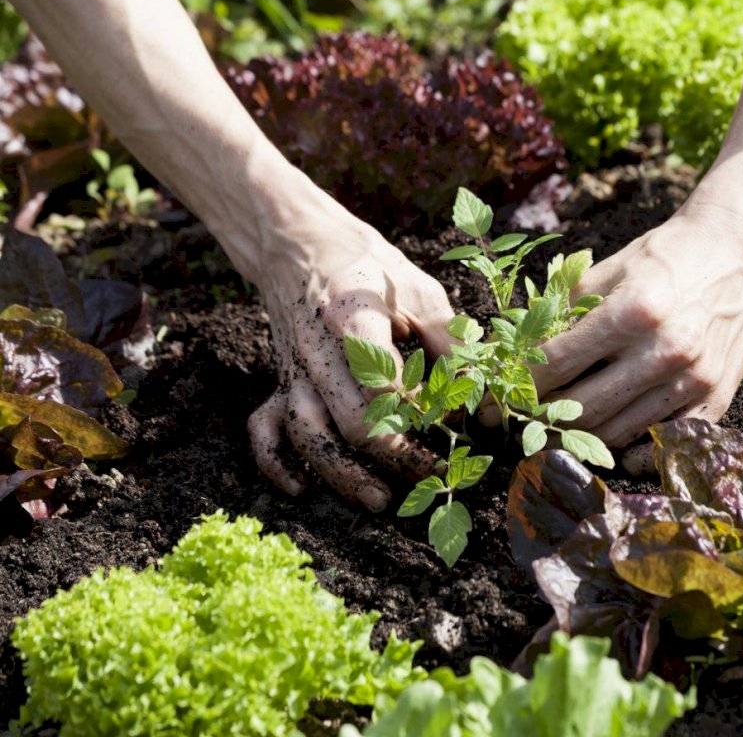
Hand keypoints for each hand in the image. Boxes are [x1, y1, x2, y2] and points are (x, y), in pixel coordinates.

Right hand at [246, 194, 453, 510]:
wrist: (296, 242)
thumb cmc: (366, 265)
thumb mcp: (417, 288)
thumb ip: (449, 340)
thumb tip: (477, 399)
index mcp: (352, 319)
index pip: (387, 384)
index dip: (425, 415)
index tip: (457, 425)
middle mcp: (316, 352)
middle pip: (348, 423)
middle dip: (394, 458)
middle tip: (435, 475)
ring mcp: (292, 370)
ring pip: (307, 435)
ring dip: (340, 475)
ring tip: (378, 500)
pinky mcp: (279, 380)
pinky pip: (264, 429)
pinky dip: (275, 463)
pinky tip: (300, 489)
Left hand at [534, 199, 742, 469]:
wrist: (739, 250)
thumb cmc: (666, 255)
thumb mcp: (609, 268)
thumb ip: (564, 310)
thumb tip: (517, 349)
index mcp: (633, 311)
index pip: (558, 364)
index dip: (518, 387)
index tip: (494, 400)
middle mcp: (665, 351)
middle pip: (583, 409)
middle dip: (541, 419)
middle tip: (520, 420)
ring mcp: (693, 379)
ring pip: (617, 433)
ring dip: (579, 436)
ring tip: (555, 428)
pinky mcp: (716, 397)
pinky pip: (663, 443)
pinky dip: (632, 450)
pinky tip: (610, 441)